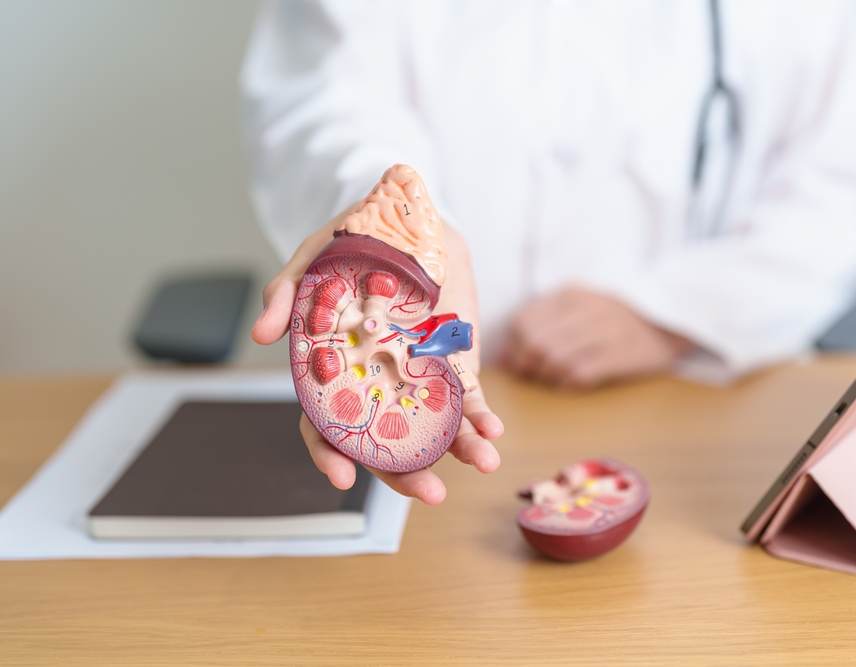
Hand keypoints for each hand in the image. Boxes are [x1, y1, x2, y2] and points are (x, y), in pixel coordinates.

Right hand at [252, 210, 502, 503]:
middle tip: (430, 493)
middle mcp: (377, 385)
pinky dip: (481, 414)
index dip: (329, 455)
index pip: (326, 427)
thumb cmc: (352, 246)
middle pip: (386, 442)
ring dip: (460, 448)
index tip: (342, 477)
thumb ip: (286, 294)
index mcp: (336, 373)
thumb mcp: (312, 261)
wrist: (411, 221)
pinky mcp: (455, 362)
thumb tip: (262, 335)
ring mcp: (418, 378)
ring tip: (483, 461)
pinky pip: (469, 396)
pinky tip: (494, 429)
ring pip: (435, 427)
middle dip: (406, 473)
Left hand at [501, 287, 692, 388]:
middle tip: (533, 377)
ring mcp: (606, 330)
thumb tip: (504, 357)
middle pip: (535, 343)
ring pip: (555, 359)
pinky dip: (568, 383)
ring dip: (547, 376)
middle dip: (527, 366)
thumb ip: (542, 326)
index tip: (517, 364)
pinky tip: (571, 383)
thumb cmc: (614, 321)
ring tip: (553, 380)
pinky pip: (581, 373)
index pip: (523, 323)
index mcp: (570, 294)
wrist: (669, 322)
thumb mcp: (580, 309)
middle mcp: (586, 309)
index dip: (514, 349)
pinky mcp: (622, 353)